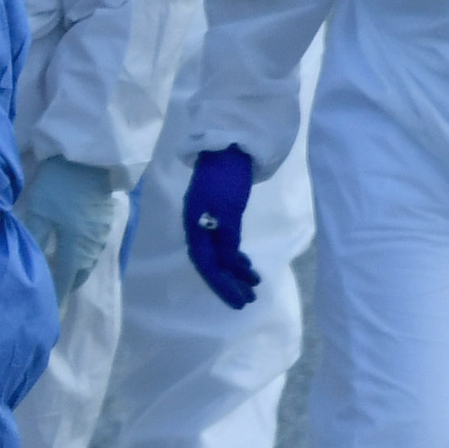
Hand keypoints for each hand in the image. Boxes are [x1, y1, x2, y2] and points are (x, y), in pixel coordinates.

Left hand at [17, 154, 126, 303]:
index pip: (64, 283)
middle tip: (52, 289)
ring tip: (59, 269)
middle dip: (66, 284)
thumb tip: (29, 266)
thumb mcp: (38, 214)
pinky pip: (92, 246)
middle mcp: (92, 248)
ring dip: (74, 268)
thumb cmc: (59, 188)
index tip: (48, 311)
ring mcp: (101, 234)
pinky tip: (71, 245)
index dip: (55, 297)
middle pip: (79, 274)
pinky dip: (81, 252)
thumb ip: (34, 241)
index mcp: (75, 251)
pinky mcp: (106, 220)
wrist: (88, 159)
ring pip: (88, 260)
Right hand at [182, 148, 259, 310]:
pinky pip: (224, 244)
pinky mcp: (218, 214)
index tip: (239, 301)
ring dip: (235, 272)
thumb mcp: (229, 208)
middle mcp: (197, 226)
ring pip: (219, 255)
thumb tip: (229, 263)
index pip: (205, 263)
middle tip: (248, 300)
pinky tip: (247, 265)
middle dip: (228, 283)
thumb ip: (227, 236)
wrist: (228, 146)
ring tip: (254, 286)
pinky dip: (236, 257)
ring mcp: (207, 219)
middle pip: (211, 263)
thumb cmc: (227, 176)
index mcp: (195, 224)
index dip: (221, 285)